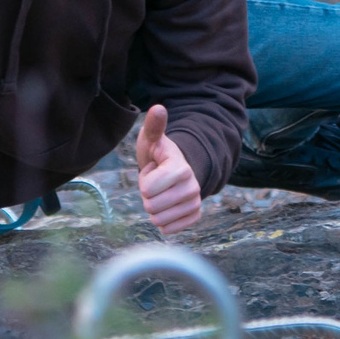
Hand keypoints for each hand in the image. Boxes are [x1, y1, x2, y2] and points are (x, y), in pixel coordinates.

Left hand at [134, 105, 201, 236]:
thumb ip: (154, 126)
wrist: (173, 169)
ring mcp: (195, 202)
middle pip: (151, 206)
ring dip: (154, 207)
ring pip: (158, 220)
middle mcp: (192, 186)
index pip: (147, 189)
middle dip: (148, 194)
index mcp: (181, 168)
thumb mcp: (152, 139)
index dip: (144, 179)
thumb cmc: (158, 153)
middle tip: (156, 181)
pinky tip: (167, 206)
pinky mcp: (194, 216)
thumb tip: (158, 108)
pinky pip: (169, 230)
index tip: (152, 168)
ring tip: (161, 191)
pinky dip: (163, 221)